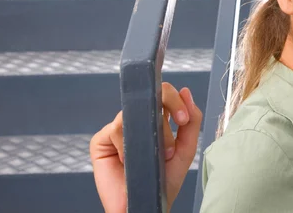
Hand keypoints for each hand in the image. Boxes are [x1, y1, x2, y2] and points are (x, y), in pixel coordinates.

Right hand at [90, 83, 201, 212]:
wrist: (145, 203)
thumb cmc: (164, 181)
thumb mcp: (185, 149)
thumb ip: (192, 122)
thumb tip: (186, 92)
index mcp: (156, 120)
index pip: (162, 95)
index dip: (174, 100)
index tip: (184, 118)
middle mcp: (136, 121)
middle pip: (148, 96)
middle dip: (167, 107)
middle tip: (179, 125)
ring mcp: (118, 129)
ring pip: (133, 114)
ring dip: (152, 134)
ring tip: (160, 156)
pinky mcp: (101, 141)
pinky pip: (115, 130)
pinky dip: (126, 145)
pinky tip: (131, 160)